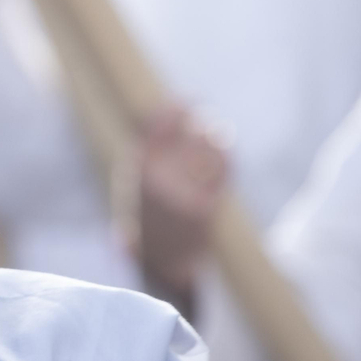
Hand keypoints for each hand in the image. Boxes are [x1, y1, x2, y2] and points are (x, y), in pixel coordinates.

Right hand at [136, 104, 227, 316]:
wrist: (159, 260)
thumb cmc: (146, 216)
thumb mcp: (133, 184)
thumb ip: (146, 155)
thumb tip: (164, 117)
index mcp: (137, 171)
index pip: (156, 127)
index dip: (172, 110)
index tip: (184, 101)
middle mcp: (157, 180)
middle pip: (184, 137)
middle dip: (197, 121)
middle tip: (205, 113)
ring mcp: (181, 194)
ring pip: (205, 154)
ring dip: (215, 138)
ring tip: (219, 130)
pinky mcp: (203, 209)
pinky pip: (219, 174)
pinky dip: (226, 158)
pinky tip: (228, 149)